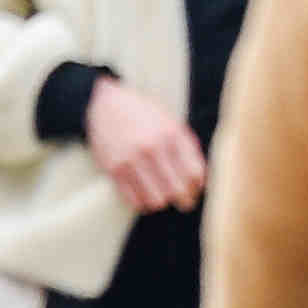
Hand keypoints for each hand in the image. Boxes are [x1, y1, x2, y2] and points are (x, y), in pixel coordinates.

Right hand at [84, 80, 213, 210]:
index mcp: (171, 134)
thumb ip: (188, 149)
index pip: (194, 173)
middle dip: (185, 200)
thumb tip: (200, 182)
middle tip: (184, 202)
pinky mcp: (114, 169)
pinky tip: (145, 196)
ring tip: (162, 196)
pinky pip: (134, 201)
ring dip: (162, 201)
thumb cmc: (145, 116)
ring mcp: (131, 159)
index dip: (197, 187)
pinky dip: (142, 203)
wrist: (107, 104)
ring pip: (156, 200)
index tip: (195, 190)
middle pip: (177, 190)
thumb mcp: (171, 123)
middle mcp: (152, 148)